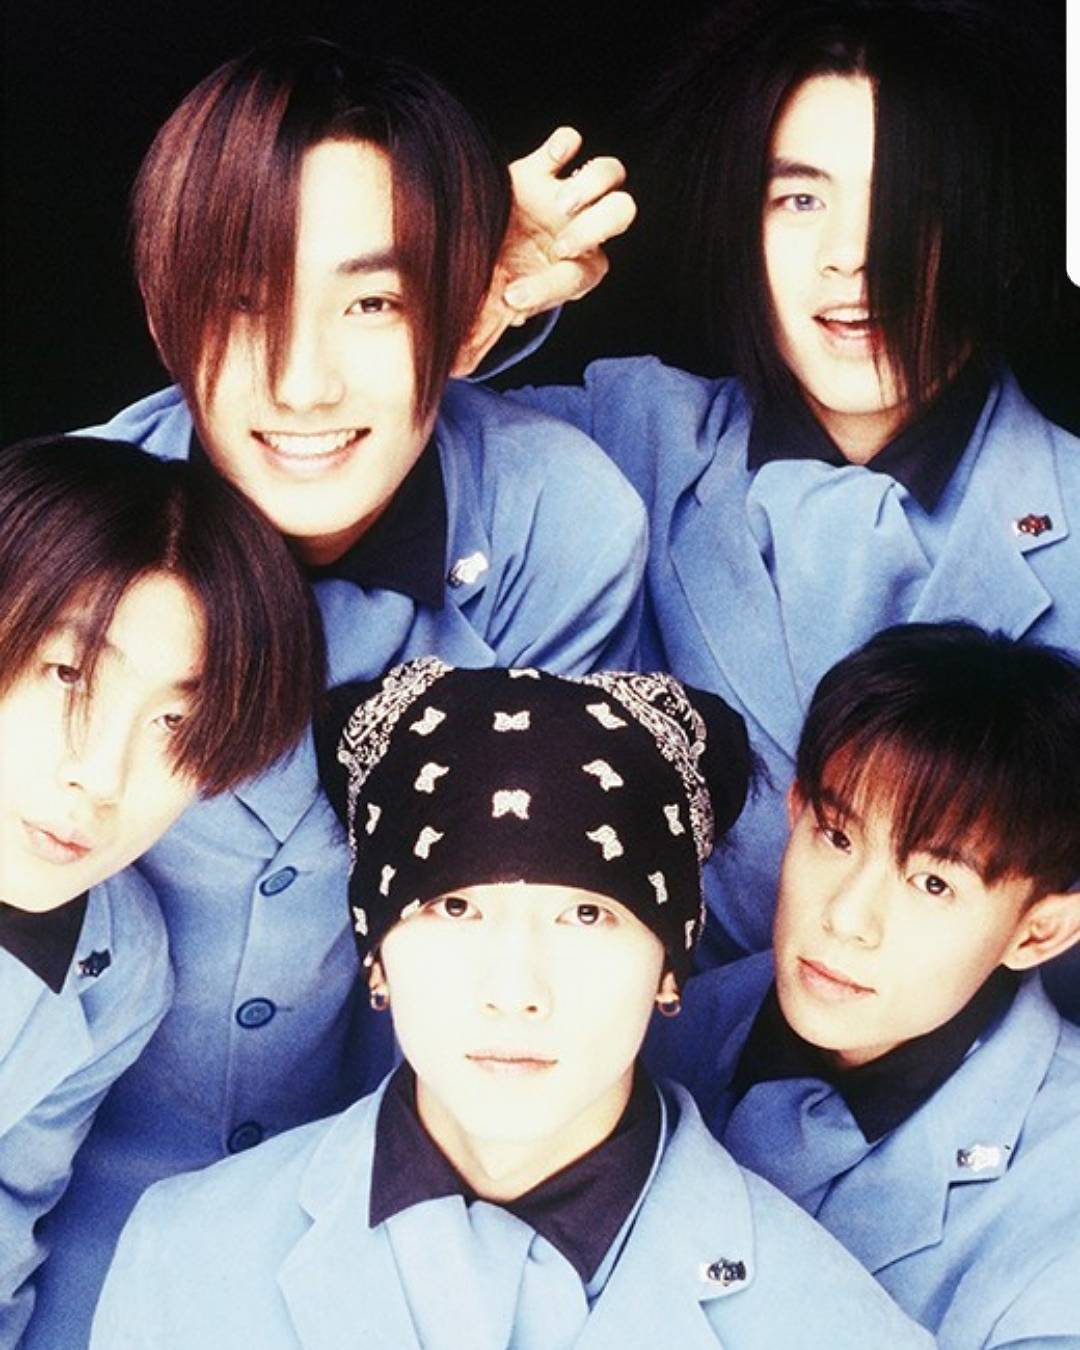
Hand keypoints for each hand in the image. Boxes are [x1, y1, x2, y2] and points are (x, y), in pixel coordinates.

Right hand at [454, 127, 635, 374]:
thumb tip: (456, 366)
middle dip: (596, 227)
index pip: (579, 275)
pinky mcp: (541, 168)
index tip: (511, 295)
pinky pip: (567, 145)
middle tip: (560, 241)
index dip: (549, 288)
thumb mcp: (488, 311)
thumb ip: (481, 334)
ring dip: (589, 185)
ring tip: (559, 202)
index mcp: (578, 270)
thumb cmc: (492, 283)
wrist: (480, 246)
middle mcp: (581, 228)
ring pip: (609, 174)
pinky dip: (565, 145)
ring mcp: (565, 195)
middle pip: (621, 214)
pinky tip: (556, 155)